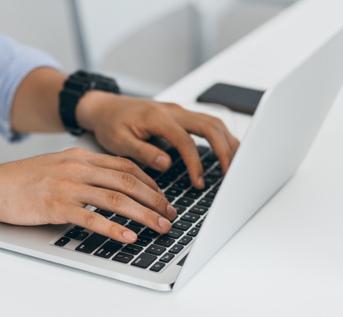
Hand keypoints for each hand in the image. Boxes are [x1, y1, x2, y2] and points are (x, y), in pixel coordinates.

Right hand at [0, 148, 176, 243]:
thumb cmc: (20, 180)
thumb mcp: (56, 166)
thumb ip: (81, 171)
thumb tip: (107, 184)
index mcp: (79, 157)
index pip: (125, 166)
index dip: (150, 182)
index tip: (162, 196)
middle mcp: (77, 168)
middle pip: (127, 181)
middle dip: (155, 199)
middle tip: (170, 214)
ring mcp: (67, 186)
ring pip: (116, 199)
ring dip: (143, 214)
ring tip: (160, 227)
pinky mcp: (56, 206)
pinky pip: (92, 218)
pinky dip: (114, 228)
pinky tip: (129, 237)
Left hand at [76, 91, 239, 188]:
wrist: (104, 107)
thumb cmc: (110, 124)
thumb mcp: (119, 142)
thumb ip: (142, 152)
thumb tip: (166, 164)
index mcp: (157, 117)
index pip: (185, 140)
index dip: (195, 163)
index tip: (199, 182)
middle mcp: (173, 110)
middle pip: (210, 126)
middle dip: (224, 150)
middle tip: (231, 173)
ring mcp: (179, 111)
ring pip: (213, 122)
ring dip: (228, 142)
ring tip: (237, 165)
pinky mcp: (181, 115)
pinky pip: (208, 123)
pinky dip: (221, 136)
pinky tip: (227, 151)